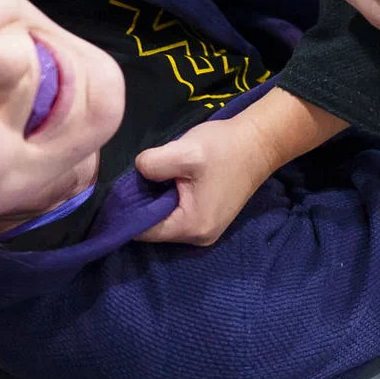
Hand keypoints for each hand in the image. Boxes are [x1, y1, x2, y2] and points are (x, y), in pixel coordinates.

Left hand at [135, 91, 345, 245]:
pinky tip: (170, 178)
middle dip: (142, 202)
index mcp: (192, 227)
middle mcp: (198, 236)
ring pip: (165, 218)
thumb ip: (155, 163)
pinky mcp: (209, 216)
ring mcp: (206, 228)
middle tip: (138, 175)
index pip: (144, 230)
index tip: (120, 187)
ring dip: (156, 198)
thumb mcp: (186, 151)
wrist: (259, 142)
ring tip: (153, 174)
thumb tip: (137, 170)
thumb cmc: (224, 148)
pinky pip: (178, 213)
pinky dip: (169, 197)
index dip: (127, 209)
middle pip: (154, 226)